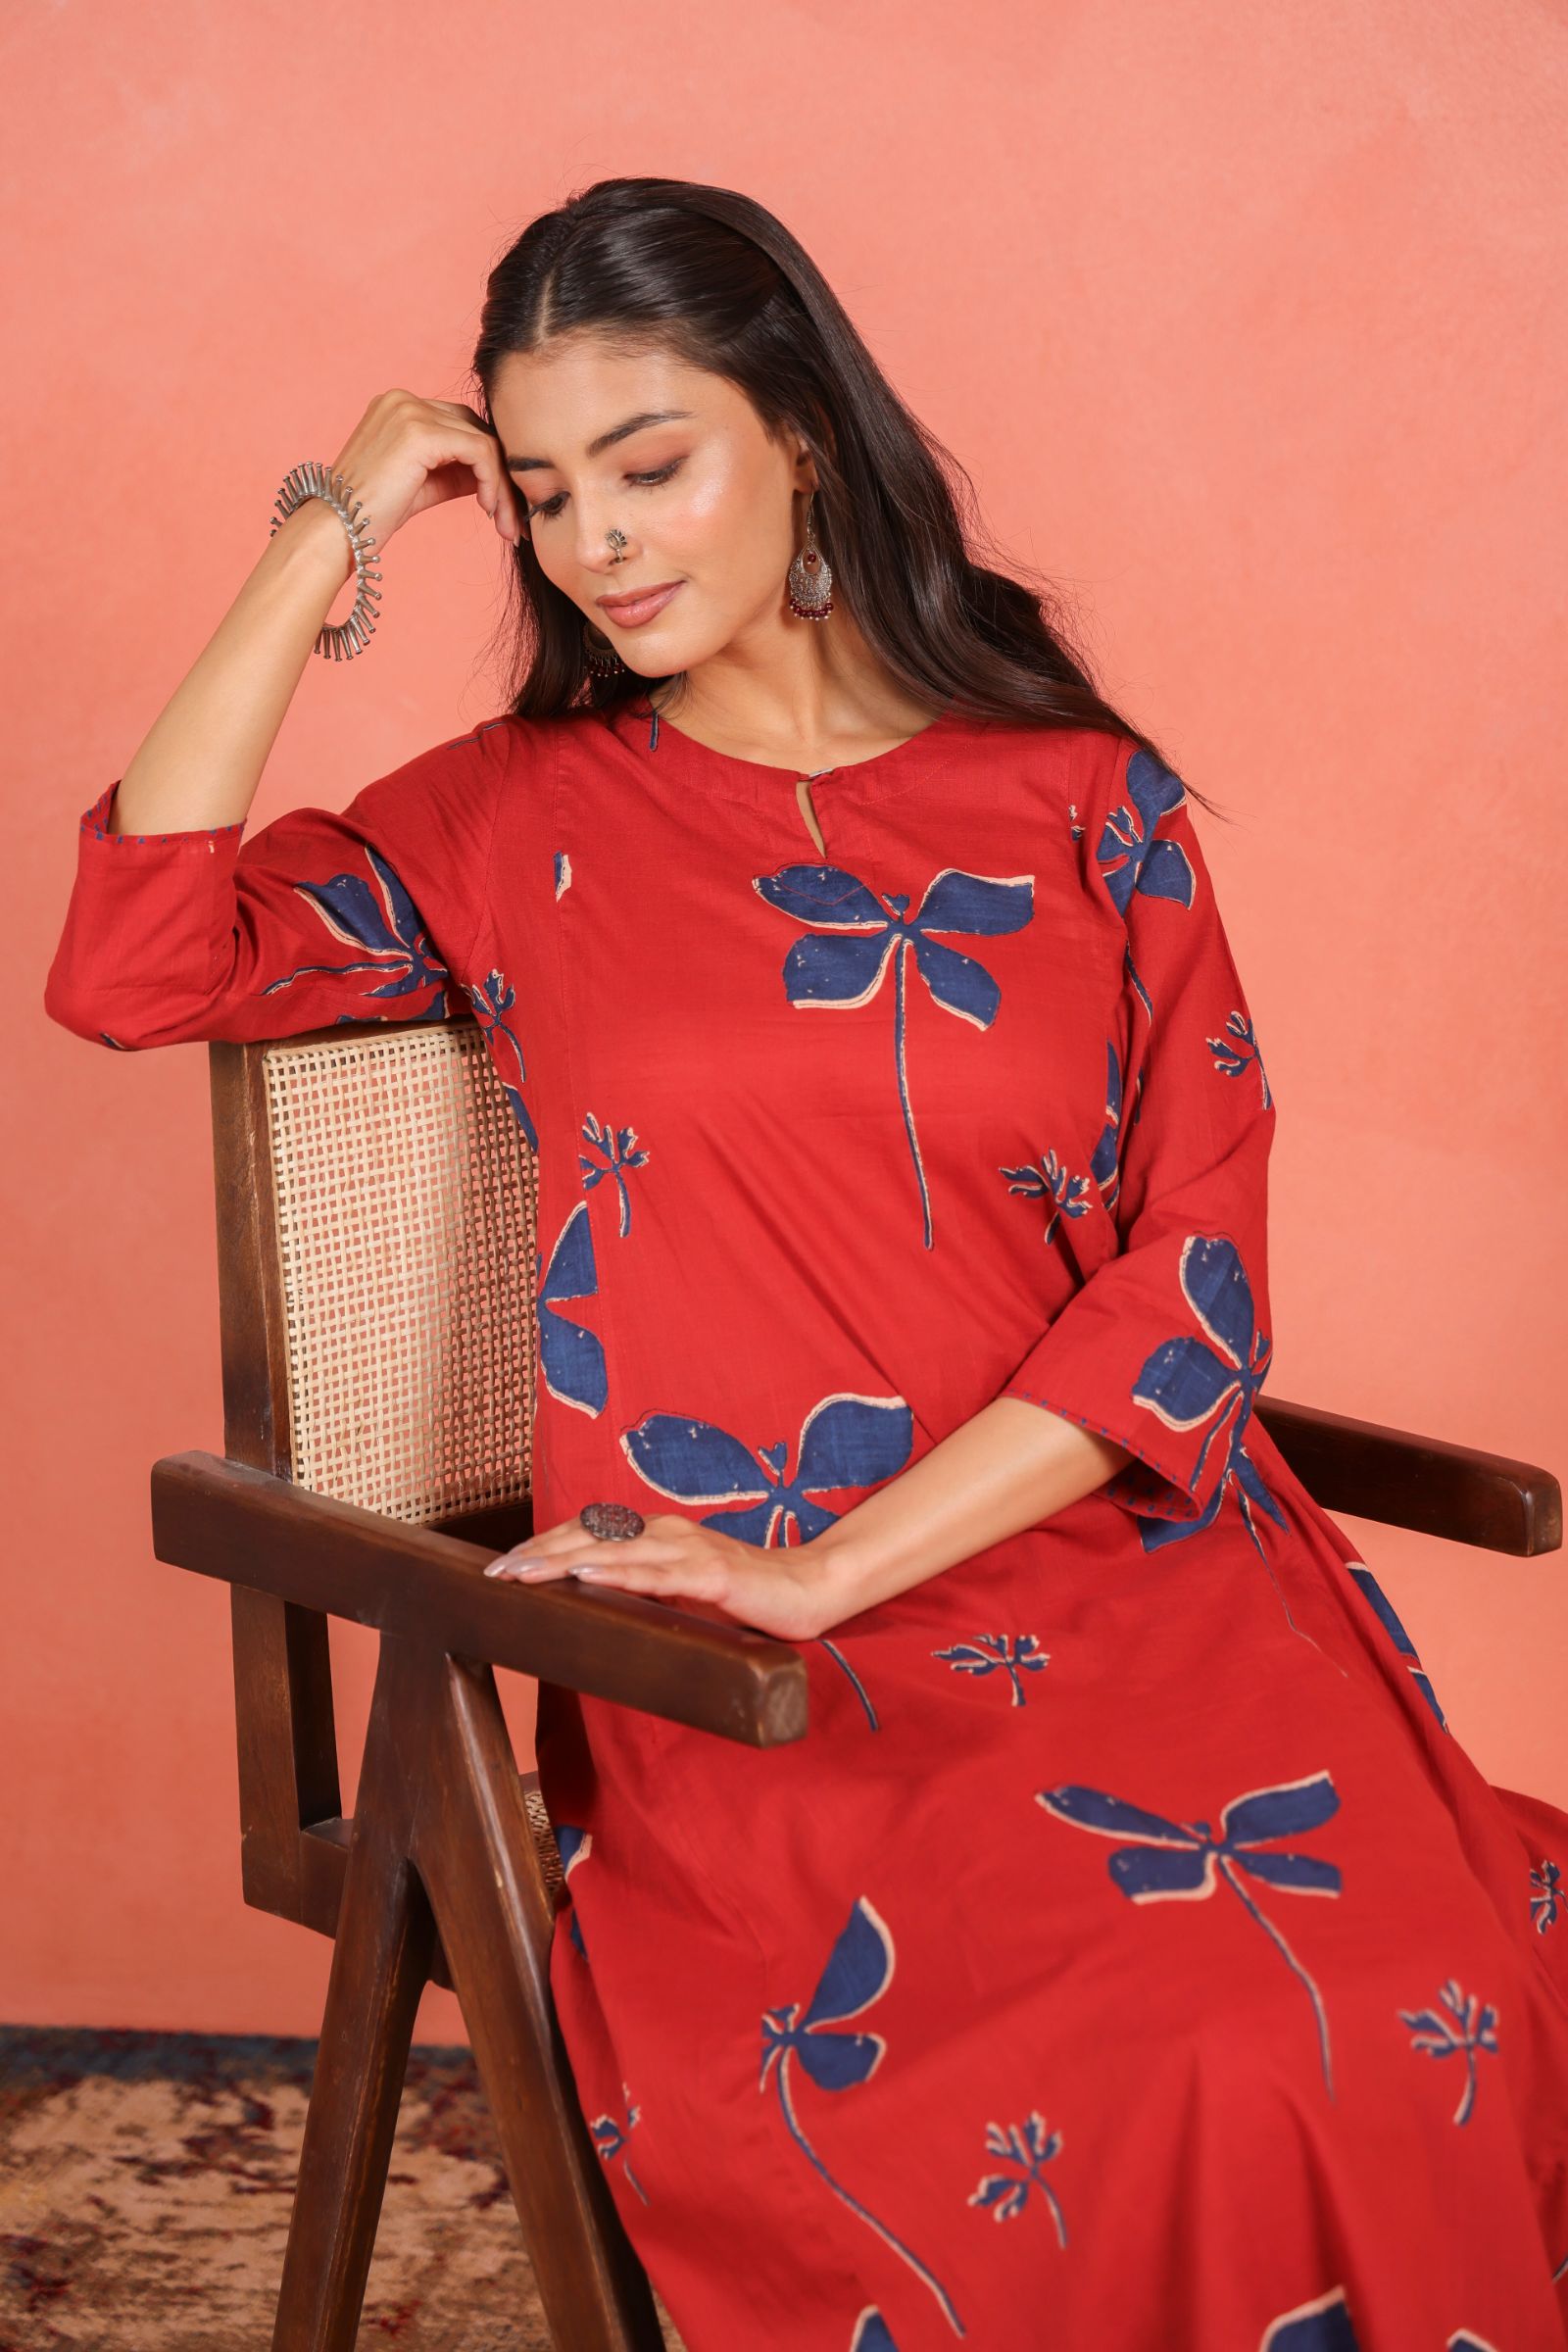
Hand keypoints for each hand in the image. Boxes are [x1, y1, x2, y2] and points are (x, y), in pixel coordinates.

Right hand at [326, 388, 522, 550]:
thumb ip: (457, 469)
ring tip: (507, 526)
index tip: (502, 507)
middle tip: (514, 522)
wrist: (338, 529)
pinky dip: (492, 482)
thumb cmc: (373, 514)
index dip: (488, 464)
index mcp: (399, 406)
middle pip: (475, 430)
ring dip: (502, 488)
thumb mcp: (424, 484)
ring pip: (483, 442)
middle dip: (502, 477)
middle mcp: (404, 399)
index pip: (461, 425)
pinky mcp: (420, 433)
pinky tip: (490, 509)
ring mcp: (411, 411)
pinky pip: (479, 451)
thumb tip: (497, 473)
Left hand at [483, 1511, 834, 1643]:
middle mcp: (668, 1532)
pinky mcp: (713, 1574)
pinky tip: (585, 1574)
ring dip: (562, 1560)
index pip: (589, 1534)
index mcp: (658, 1535)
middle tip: (495, 1572)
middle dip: (538, 1553)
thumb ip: (644, 1593)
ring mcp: (691, 1549)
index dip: (544, 1546)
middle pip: (590, 1536)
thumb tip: (594, 1611)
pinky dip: (617, 1572)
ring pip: (614, 1551)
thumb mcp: (681, 1595)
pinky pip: (657, 1573)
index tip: (503, 1566)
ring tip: (522, 1573)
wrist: (810, 1590)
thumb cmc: (745, 1599)